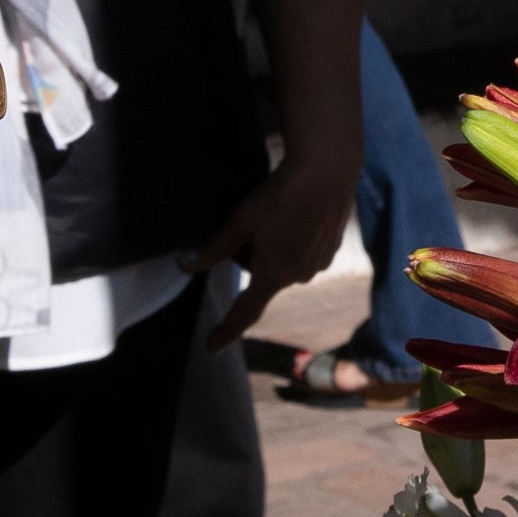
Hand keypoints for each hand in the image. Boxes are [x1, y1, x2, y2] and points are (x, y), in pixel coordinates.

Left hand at [180, 153, 359, 349]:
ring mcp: (319, 263)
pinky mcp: (332, 248)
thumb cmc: (279, 196)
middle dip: (252, 256)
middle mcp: (299, 276)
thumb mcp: (240, 222)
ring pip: (284, 263)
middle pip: (263, 275)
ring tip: (277, 213)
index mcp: (273, 275)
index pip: (244, 312)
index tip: (211, 346)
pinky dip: (294, 239)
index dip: (226, 330)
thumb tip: (185, 265)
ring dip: (274, 248)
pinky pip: (303, 252)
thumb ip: (213, 249)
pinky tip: (296, 213)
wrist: (327, 170)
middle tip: (251, 224)